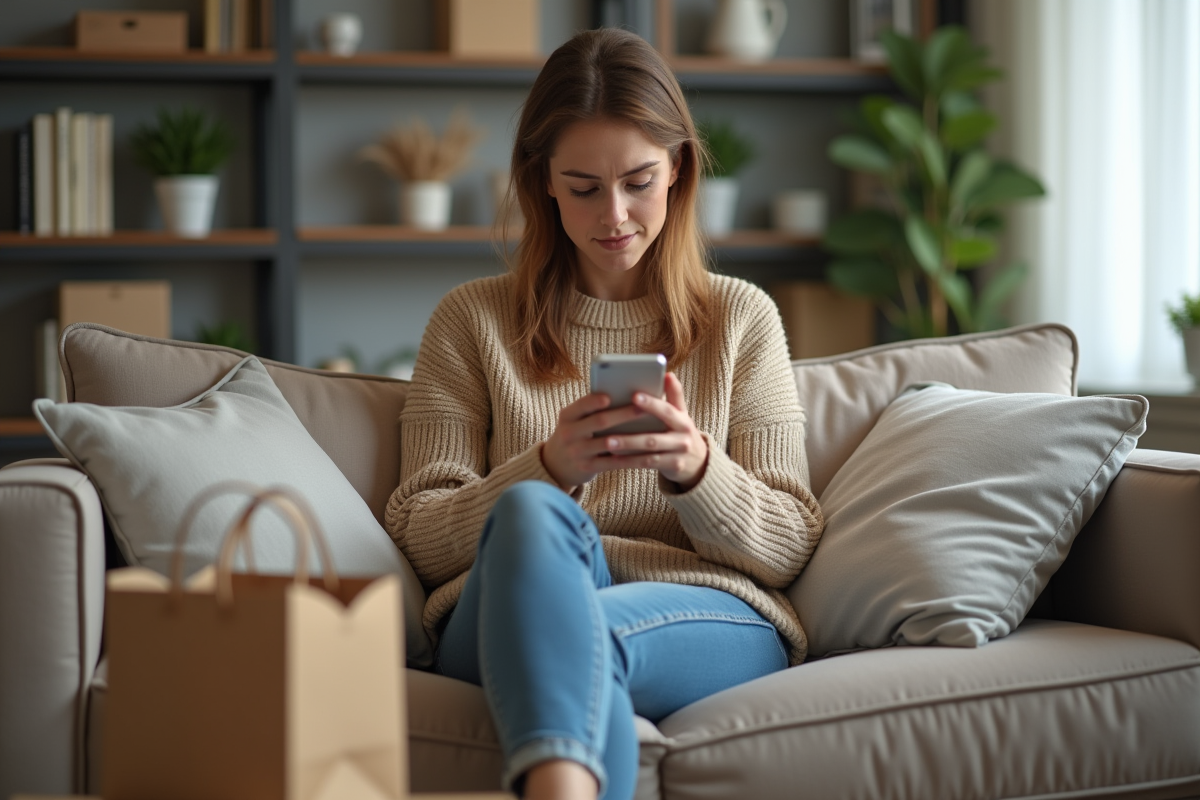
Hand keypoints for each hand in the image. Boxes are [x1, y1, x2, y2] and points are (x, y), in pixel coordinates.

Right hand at [541, 390, 660, 488]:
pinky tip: (643, 453)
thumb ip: (591, 409)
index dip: (595, 401)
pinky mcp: (587, 467)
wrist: (557, 464)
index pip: (581, 405)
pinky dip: (628, 458)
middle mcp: (569, 433)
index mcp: (567, 416)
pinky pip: (611, 463)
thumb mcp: (574, 420)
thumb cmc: (575, 434)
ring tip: (648, 431)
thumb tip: (624, 394)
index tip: (610, 396)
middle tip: (642, 408)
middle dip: (622, 414)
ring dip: (629, 436)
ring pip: (607, 443)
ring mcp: (577, 451)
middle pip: (599, 421)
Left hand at [592, 373, 708, 490]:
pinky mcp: (673, 468)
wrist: (698, 461)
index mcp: (683, 420)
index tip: (634, 395)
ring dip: (628, 448)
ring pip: (649, 453)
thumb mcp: (682, 414)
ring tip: (608, 442)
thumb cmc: (681, 431)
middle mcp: (683, 438)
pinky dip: (631, 461)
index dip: (652, 404)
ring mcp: (679, 455)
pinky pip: (648, 464)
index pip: (667, 410)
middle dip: (632, 433)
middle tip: (610, 424)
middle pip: (654, 437)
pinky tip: (615, 457)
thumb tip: (668, 374)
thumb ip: (674, 395)